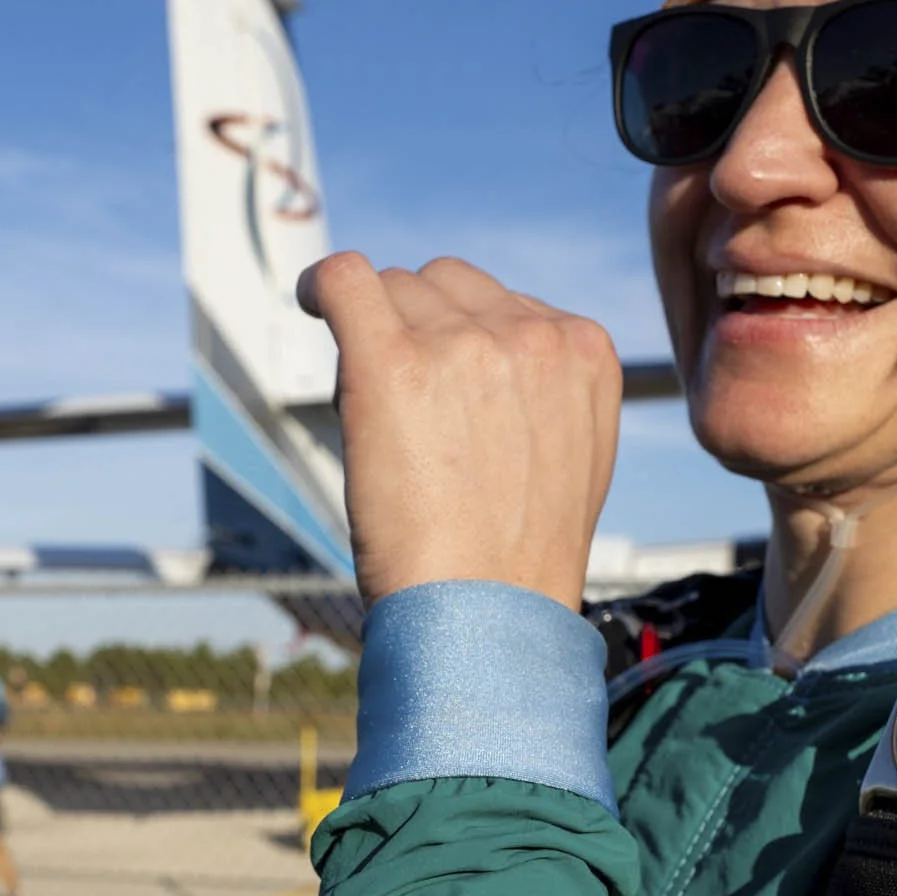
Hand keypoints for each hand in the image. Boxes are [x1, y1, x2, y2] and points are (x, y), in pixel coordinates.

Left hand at [298, 253, 621, 607]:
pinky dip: (322, 284)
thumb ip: (548, 390)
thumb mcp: (576, 455)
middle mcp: (533, 336)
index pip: (505, 301)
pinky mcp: (393, 363)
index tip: (445, 390)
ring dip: (380, 330)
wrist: (486, 615)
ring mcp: (464, 344)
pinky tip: (310, 301)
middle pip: (448, 287)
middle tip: (409, 408)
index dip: (464, 341)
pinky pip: (346, 280)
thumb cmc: (519, 557)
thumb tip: (494, 346)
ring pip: (397, 288)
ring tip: (378, 408)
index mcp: (586, 351)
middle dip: (422, 329)